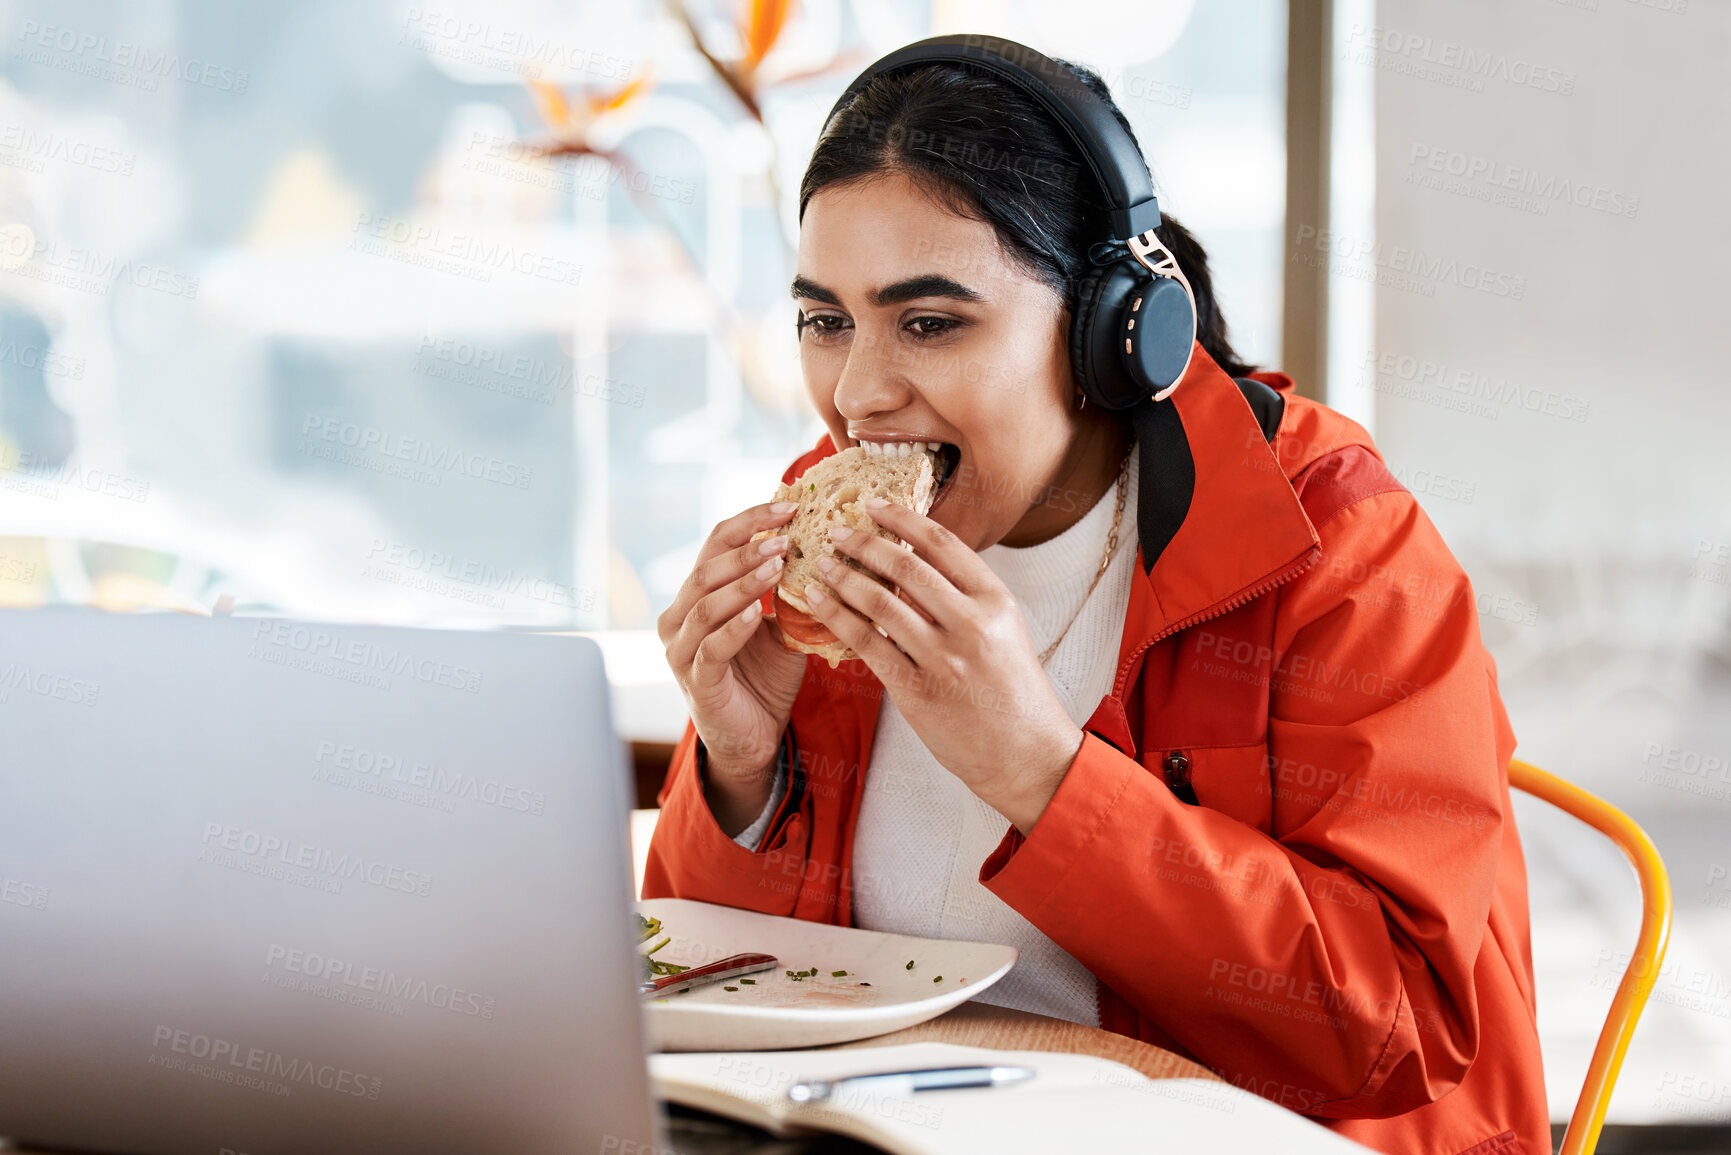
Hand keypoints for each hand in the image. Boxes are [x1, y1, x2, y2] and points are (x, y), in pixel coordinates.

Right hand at [658, 501, 808, 831]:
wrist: (753, 739)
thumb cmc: (765, 678)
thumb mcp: (780, 625)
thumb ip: (787, 590)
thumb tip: (829, 545)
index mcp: (697, 595)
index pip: (717, 543)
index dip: (751, 521)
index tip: (789, 506)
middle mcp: (679, 616)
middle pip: (707, 567)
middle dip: (749, 548)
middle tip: (787, 536)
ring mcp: (681, 649)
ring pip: (705, 603)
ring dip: (743, 581)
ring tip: (778, 565)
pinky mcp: (695, 680)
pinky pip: (710, 647)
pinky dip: (733, 626)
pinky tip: (756, 612)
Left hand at [797, 499, 1083, 834]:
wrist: (1027, 754)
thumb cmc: (1014, 692)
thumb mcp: (1005, 631)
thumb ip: (965, 597)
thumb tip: (911, 561)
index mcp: (996, 601)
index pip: (943, 543)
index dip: (902, 518)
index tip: (873, 506)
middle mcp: (971, 624)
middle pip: (906, 566)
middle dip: (864, 543)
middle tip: (836, 531)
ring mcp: (943, 659)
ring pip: (880, 603)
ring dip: (843, 577)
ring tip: (822, 565)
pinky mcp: (917, 691)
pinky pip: (867, 644)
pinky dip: (837, 617)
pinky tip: (819, 603)